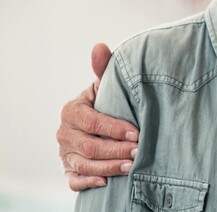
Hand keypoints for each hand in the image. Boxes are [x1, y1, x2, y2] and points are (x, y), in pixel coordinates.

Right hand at [57, 43, 139, 190]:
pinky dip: (88, 183)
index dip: (114, 128)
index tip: (137, 131)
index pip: (92, 122)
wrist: (94, 122)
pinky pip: (74, 181)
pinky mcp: (68, 169)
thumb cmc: (104, 100)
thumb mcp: (103, 85)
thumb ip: (103, 68)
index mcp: (71, 111)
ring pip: (84, 165)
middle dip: (116, 150)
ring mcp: (65, 153)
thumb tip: (99, 46)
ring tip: (131, 166)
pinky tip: (106, 183)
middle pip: (90, 147)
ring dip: (109, 168)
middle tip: (139, 152)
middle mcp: (64, 133)